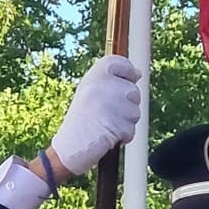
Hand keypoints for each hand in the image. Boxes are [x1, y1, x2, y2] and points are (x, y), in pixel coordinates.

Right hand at [50, 56, 140, 176]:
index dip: (129, 71)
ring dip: (125, 122)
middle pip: (134, 90)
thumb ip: (111, 80)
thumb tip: (138, 73)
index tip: (130, 79)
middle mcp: (102, 86)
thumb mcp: (90, 91)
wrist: (69, 146)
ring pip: (135, 112)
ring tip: (106, 125)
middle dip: (127, 105)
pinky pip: (132, 129)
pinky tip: (108, 136)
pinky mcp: (117, 124)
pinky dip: (123, 136)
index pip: (119, 62)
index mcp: (94, 76)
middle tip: (108, 113)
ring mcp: (110, 105)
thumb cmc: (82, 120)